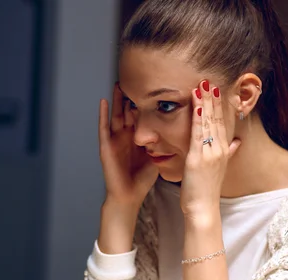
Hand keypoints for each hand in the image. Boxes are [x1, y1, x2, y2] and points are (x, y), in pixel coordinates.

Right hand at [98, 83, 159, 209]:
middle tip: (136, 75)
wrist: (128, 196)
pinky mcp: (106, 147)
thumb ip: (165, 142)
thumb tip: (184, 131)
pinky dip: (102, 115)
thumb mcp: (157, 156)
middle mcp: (125, 137)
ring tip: (118, 82)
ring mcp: (114, 141)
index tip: (156, 84)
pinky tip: (103, 102)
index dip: (148, 101)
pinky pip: (103, 128)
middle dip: (132, 95)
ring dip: (116, 100)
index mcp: (138, 138)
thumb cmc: (142, 180)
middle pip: (128, 111)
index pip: (143, 114)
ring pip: (115, 115)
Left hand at [180, 80, 241, 220]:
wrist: (203, 209)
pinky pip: (198, 135)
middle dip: (213, 98)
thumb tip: (236, 142)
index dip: (219, 105)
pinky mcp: (199, 159)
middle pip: (217, 118)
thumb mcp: (218, 169)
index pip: (222, 122)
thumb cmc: (206, 191)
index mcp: (223, 150)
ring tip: (202, 85)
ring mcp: (210, 154)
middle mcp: (219, 149)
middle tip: (209, 79)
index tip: (216, 88)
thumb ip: (228, 153)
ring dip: (205, 103)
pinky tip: (196, 106)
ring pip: (208, 123)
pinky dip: (198, 119)